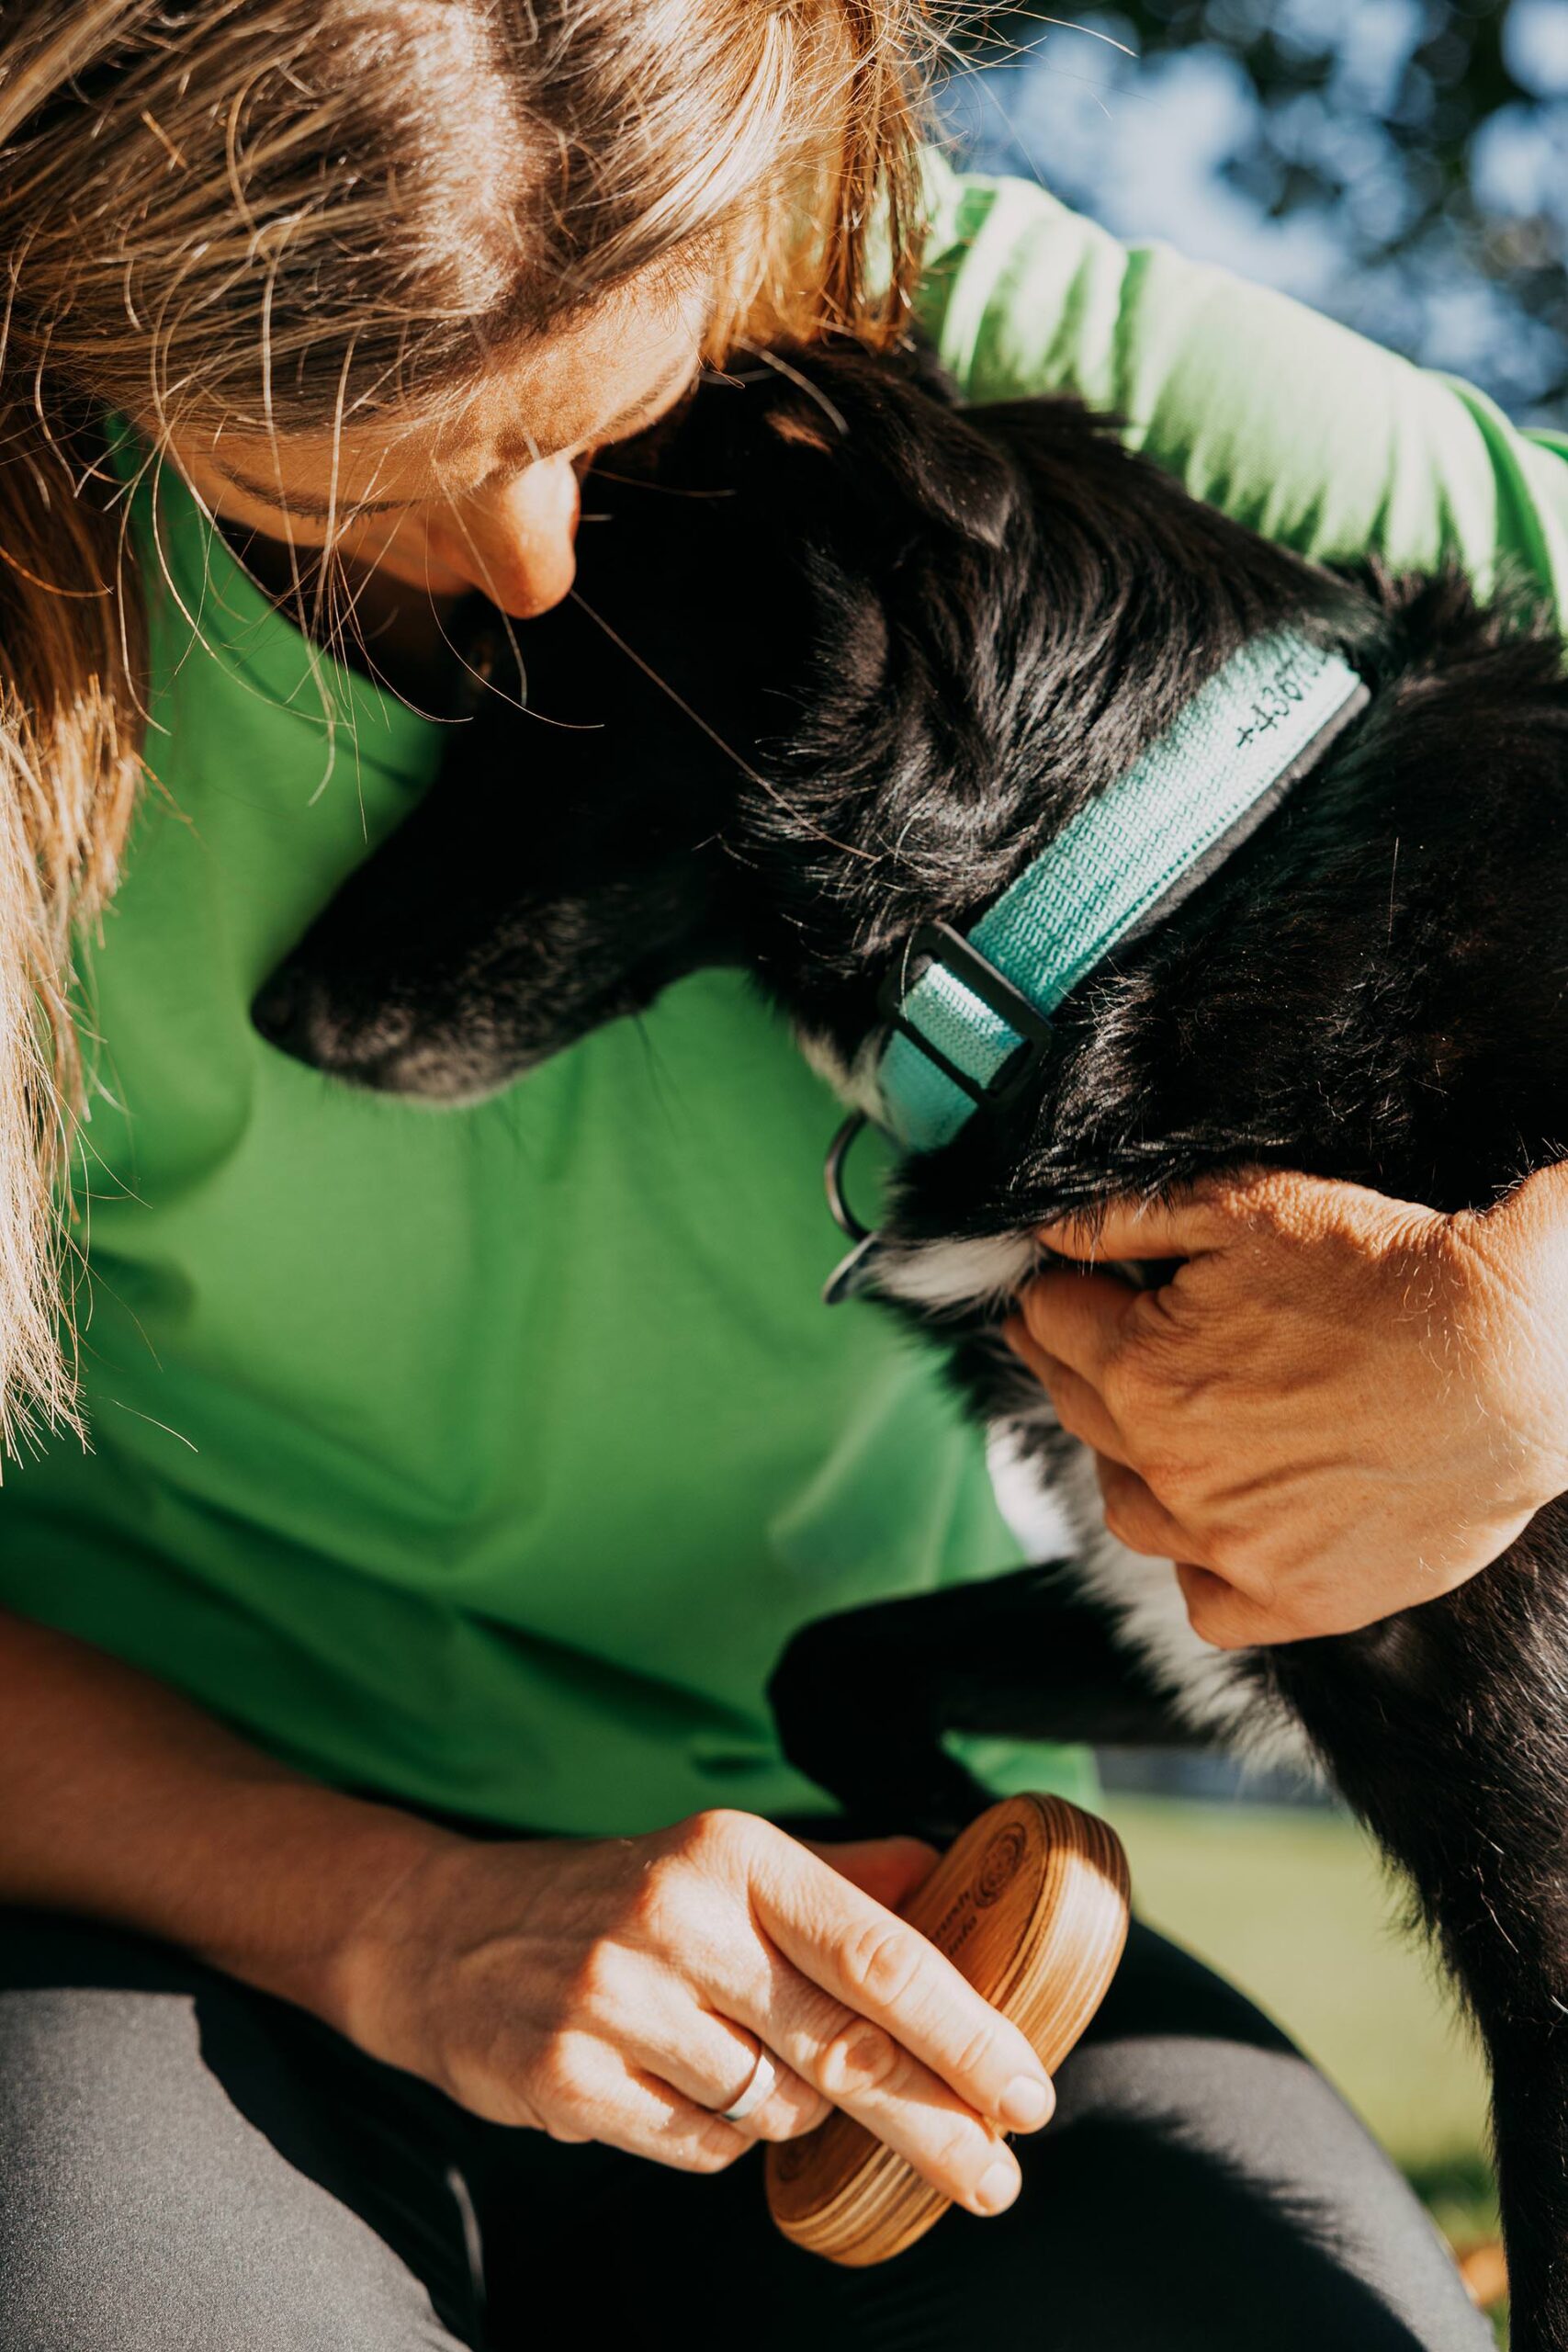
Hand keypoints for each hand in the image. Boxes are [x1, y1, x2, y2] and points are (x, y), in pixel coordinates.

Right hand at [335, 1808, 1053, 2211]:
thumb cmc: (617, 1897)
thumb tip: (954, 1873)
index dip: (965, 2030)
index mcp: (734, 1854)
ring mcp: (615, 1997)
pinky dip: (716, 2136)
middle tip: (997, 2176)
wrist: (446, 1930)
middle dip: (935, 2122)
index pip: (877, 1953)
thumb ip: (843, 1877)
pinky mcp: (566, 2073)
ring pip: (772, 2106)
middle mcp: (676, 1914)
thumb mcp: (723, 1862)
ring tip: (755, 2072)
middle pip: (844, 2048)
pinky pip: (699, 2147)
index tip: (1027, 2089)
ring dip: (792, 2111)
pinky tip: (686, 2091)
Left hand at [1004, 1164, 1567, 1646]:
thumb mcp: (1245, 1207)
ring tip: (1149, 1427)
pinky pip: (1207, 1605)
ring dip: (1125, 1461)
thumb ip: (1126, 1219)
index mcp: (1141, 1373)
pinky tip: (1211, 1529)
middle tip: (1091, 1338)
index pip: (1050, 1325)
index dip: (1054, 1292)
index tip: (1065, 1285)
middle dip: (1075, 1362)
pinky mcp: (1297, 1598)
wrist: (1517, 1358)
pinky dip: (1198, 1568)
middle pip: (1078, 1411)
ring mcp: (1231, 1545)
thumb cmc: (1388, 1273)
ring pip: (1129, 1512)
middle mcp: (1170, 1470)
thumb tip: (1046, 1227)